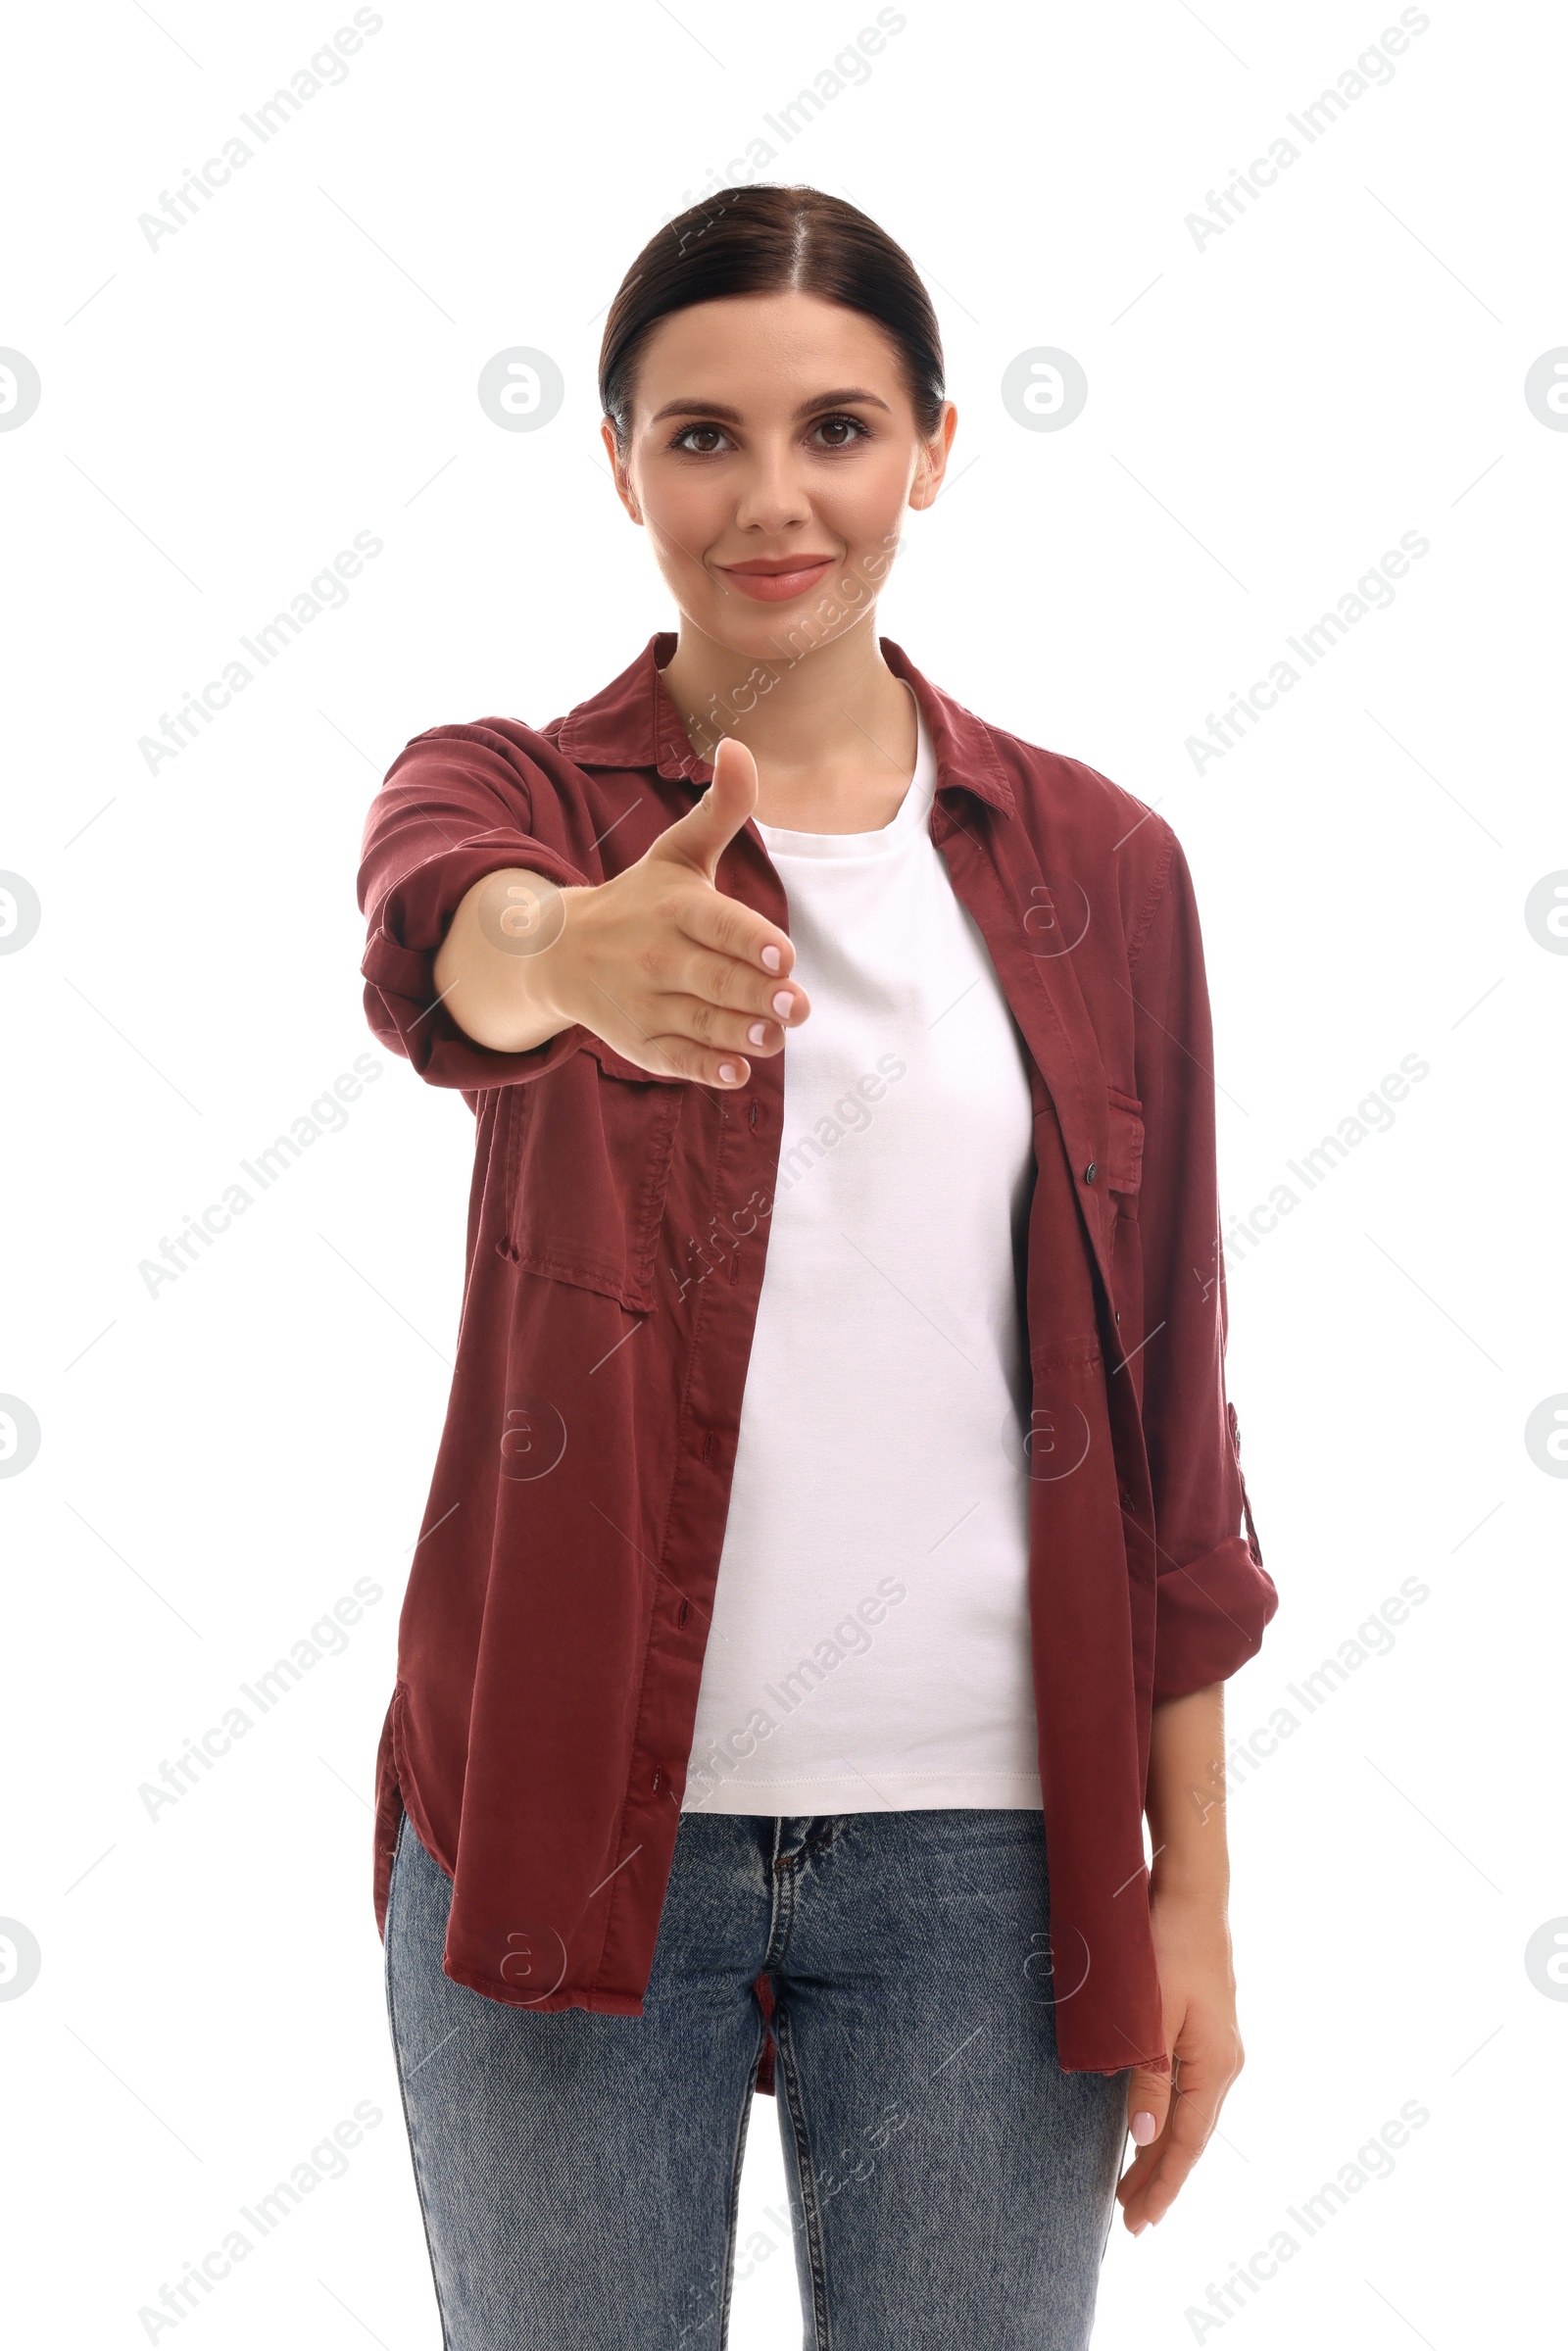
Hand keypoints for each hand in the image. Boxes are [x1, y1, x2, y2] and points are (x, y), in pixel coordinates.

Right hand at [537, 735, 809, 1085]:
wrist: (558, 953)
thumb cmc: (639, 900)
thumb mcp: (677, 853)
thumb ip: (720, 809)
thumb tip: (739, 746)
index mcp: (674, 908)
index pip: (717, 924)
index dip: (749, 942)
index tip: (783, 957)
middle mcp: (657, 956)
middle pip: (715, 980)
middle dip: (758, 995)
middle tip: (799, 1006)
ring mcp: (647, 1003)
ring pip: (702, 1023)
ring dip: (741, 1034)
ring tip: (776, 1037)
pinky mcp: (642, 1043)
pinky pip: (677, 1060)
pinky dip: (706, 1069)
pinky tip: (738, 1073)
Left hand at [1116, 1889, 1243, 2234]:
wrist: (1190, 1892)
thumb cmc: (1167, 1947)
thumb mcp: (1150, 2017)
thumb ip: (1148, 2080)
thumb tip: (1144, 2140)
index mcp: (1213, 2066)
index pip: (1187, 2144)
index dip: (1163, 2185)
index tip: (1140, 2224)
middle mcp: (1223, 2063)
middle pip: (1189, 2135)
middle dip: (1159, 2178)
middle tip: (1129, 2219)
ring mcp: (1217, 2045)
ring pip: (1187, 2114)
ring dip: (1161, 2149)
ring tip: (1132, 2184)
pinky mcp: (1205, 2027)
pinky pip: (1186, 2089)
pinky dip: (1167, 2117)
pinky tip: (1150, 2126)